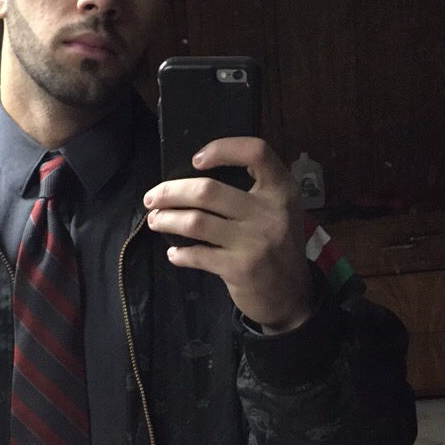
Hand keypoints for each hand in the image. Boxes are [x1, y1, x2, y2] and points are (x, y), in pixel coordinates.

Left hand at [143, 137, 313, 332]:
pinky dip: (180, 253)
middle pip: (208, 190)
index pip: (255, 152)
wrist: (292, 296)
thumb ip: (253, 192)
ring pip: (195, 222)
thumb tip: (194, 180)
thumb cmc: (277, 247)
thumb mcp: (279, 211)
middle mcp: (270, 212)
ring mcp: (255, 241)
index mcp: (282, 190)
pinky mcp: (240, 268)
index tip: (196, 160)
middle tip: (152, 198)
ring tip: (155, 220)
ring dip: (166, 220)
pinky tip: (174, 253)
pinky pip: (197, 255)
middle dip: (170, 192)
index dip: (222, 148)